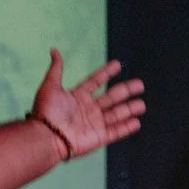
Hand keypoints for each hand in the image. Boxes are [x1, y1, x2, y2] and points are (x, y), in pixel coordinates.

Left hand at [31, 50, 145, 160]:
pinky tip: (136, 122)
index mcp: (77, 96)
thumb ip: (56, 69)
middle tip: (140, 84)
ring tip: (141, 105)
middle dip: (126, 91)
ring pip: (117, 114)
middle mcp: (87, 109)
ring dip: (130, 109)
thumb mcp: (50, 86)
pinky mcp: (99, 137)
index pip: (95, 81)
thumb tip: (54, 51)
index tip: (117, 65)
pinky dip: (126, 128)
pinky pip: (116, 132)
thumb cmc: (47, 112)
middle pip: (111, 97)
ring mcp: (94, 123)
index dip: (106, 72)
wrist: (47, 136)